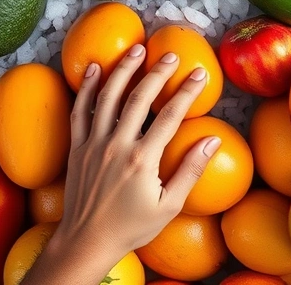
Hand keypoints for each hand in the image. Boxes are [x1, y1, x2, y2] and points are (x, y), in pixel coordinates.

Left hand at [23, 44, 219, 284]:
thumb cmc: (131, 227)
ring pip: (108, 97)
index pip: (170, 116)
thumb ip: (190, 171)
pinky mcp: (77, 147)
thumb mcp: (169, 206)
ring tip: (136, 49)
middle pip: (140, 98)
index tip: (200, 74)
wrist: (86, 242)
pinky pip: (80, 111)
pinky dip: (87, 88)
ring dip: (123, 70)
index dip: (187, 92)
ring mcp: (93, 144)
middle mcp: (117, 146)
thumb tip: (213, 141)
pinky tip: (95, 69)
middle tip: (171, 55)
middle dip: (157, 73)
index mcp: (143, 160)